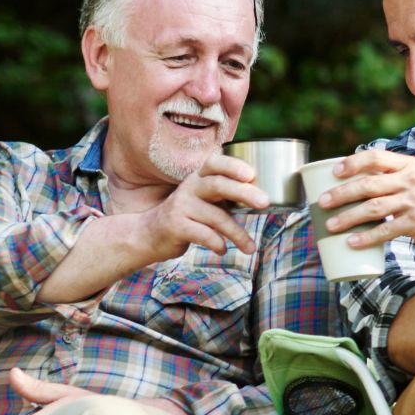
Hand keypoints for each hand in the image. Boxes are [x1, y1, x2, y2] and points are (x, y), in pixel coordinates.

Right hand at [138, 154, 265, 258]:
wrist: (149, 234)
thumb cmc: (187, 216)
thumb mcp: (204, 199)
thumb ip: (226, 195)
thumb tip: (263, 198)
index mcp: (198, 177)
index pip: (216, 164)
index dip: (234, 166)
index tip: (252, 175)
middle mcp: (189, 187)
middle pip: (218, 185)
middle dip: (244, 193)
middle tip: (265, 203)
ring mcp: (181, 206)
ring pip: (216, 217)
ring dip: (238, 234)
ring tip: (250, 247)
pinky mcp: (175, 226)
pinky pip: (204, 235)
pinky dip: (218, 244)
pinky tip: (223, 250)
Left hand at [317, 149, 414, 256]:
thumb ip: (391, 180)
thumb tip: (352, 184)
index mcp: (408, 165)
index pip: (376, 157)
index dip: (352, 163)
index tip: (334, 172)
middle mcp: (412, 179)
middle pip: (368, 184)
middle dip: (341, 193)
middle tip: (322, 203)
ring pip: (373, 207)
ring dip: (348, 217)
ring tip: (330, 225)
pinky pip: (386, 230)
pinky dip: (366, 237)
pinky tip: (351, 242)